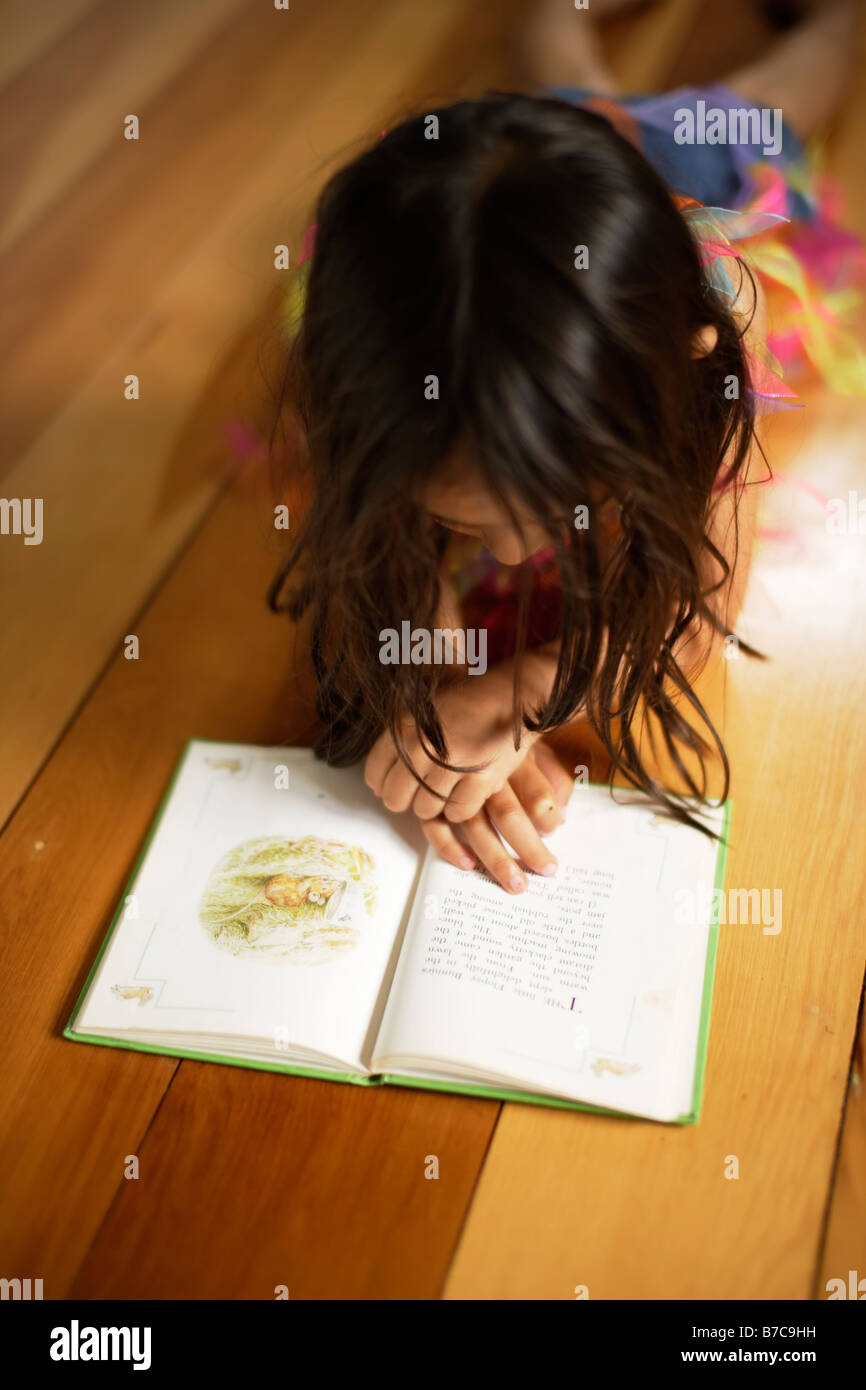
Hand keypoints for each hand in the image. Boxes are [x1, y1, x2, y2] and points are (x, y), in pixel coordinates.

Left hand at [364, 663, 538, 824]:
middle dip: (404, 799)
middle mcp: (422, 748)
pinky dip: (458, 809)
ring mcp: (451, 766)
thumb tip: (377, 785)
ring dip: (433, 804)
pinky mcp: (480, 780)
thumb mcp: (422, 701)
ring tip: (443, 790)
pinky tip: (463, 795)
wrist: (514, 695)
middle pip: (395, 798)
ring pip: (425, 809)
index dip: (381, 784)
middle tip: (417, 793)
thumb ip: (398, 735)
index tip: (391, 785)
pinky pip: (457, 812)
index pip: (373, 774)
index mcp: (404, 726)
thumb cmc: (468, 697)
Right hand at [419, 742, 573, 891]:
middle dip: (530, 848)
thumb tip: (562, 812)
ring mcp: (452, 785)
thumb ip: (551, 774)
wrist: (442, 714)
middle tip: (548, 871)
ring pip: (475, 827)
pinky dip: (450, 847)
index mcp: (511, 757)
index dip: (549, 816)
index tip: (556, 832)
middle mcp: (482, 772)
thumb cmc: (494, 733)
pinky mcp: (428, 794)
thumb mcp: (529, 743)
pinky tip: (468, 864)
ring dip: (496, 859)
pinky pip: (435, 826)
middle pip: (508, 815)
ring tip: (516, 885)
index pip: (536, 792)